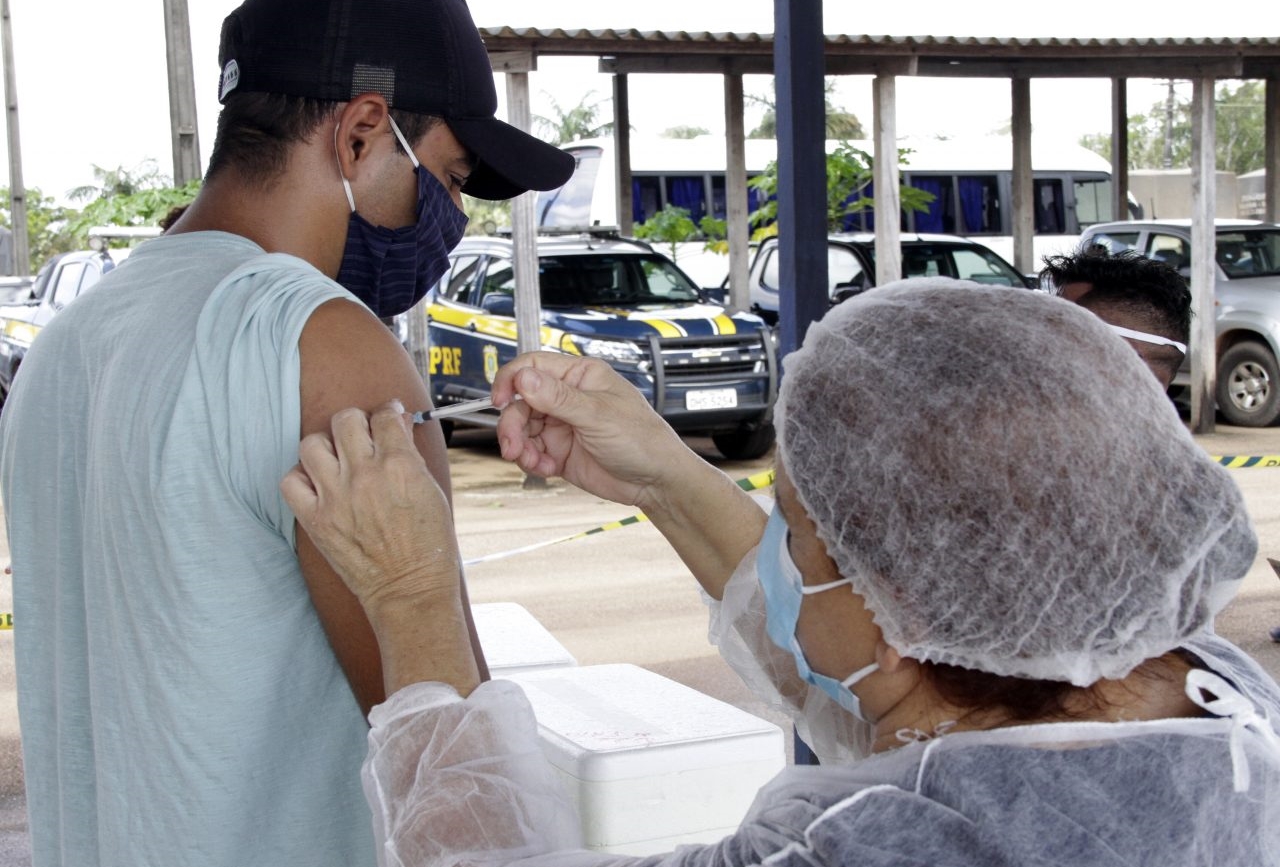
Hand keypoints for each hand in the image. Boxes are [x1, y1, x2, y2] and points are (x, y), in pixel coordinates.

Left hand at [281, 401, 460, 618]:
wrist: (409, 590)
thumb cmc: (428, 546)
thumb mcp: (432, 492)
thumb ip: (411, 456)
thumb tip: (398, 426)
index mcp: (400, 466)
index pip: (385, 417)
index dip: (388, 412)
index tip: (388, 416)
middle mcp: (364, 476)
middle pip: (346, 420)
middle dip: (357, 422)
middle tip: (363, 434)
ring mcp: (336, 498)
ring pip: (312, 443)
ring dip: (326, 444)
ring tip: (337, 457)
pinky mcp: (315, 520)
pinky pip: (291, 481)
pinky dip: (301, 476)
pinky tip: (318, 483)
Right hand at [492, 353, 690, 505]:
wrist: (655, 481)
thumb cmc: (642, 439)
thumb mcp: (598, 416)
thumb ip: (558, 398)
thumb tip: (524, 377)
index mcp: (580, 376)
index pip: (533, 366)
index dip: (511, 380)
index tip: (500, 400)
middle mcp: (567, 398)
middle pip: (521, 402)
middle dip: (513, 425)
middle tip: (513, 446)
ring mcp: (562, 425)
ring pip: (522, 429)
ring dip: (520, 446)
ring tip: (532, 462)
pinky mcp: (560, 451)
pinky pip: (531, 451)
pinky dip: (531, 462)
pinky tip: (546, 469)